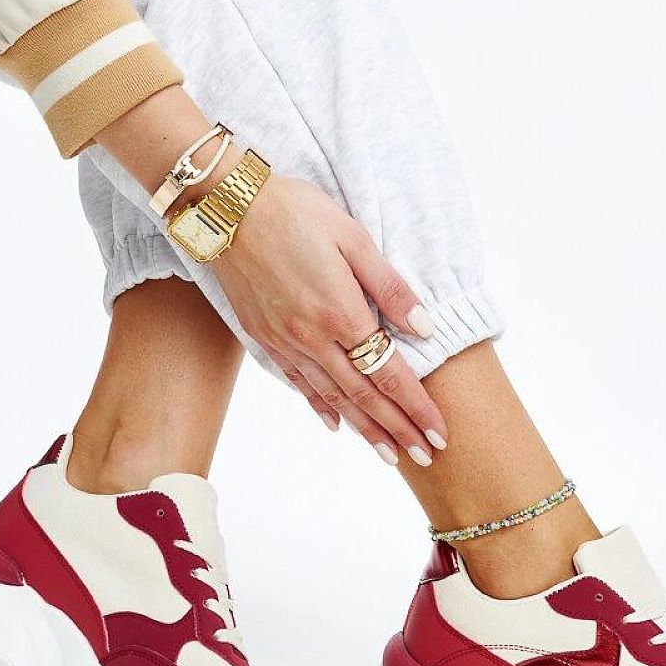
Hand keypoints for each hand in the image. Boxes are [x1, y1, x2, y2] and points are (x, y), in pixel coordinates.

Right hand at [212, 173, 446, 465]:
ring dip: (365, 428)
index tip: (440, 434)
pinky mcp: (262, 336)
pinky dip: (320, 407)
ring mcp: (285, 340)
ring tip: (390, 454)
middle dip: (398, 429)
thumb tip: (424, 328)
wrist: (225, 208)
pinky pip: (298, 382)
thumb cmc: (295, 211)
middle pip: (364, 396)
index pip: (389, 374)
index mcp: (341, 311)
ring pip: (332, 397)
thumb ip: (389, 287)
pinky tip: (336, 424)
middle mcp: (312, 337)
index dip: (417, 407)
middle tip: (426, 458)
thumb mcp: (353, 237)